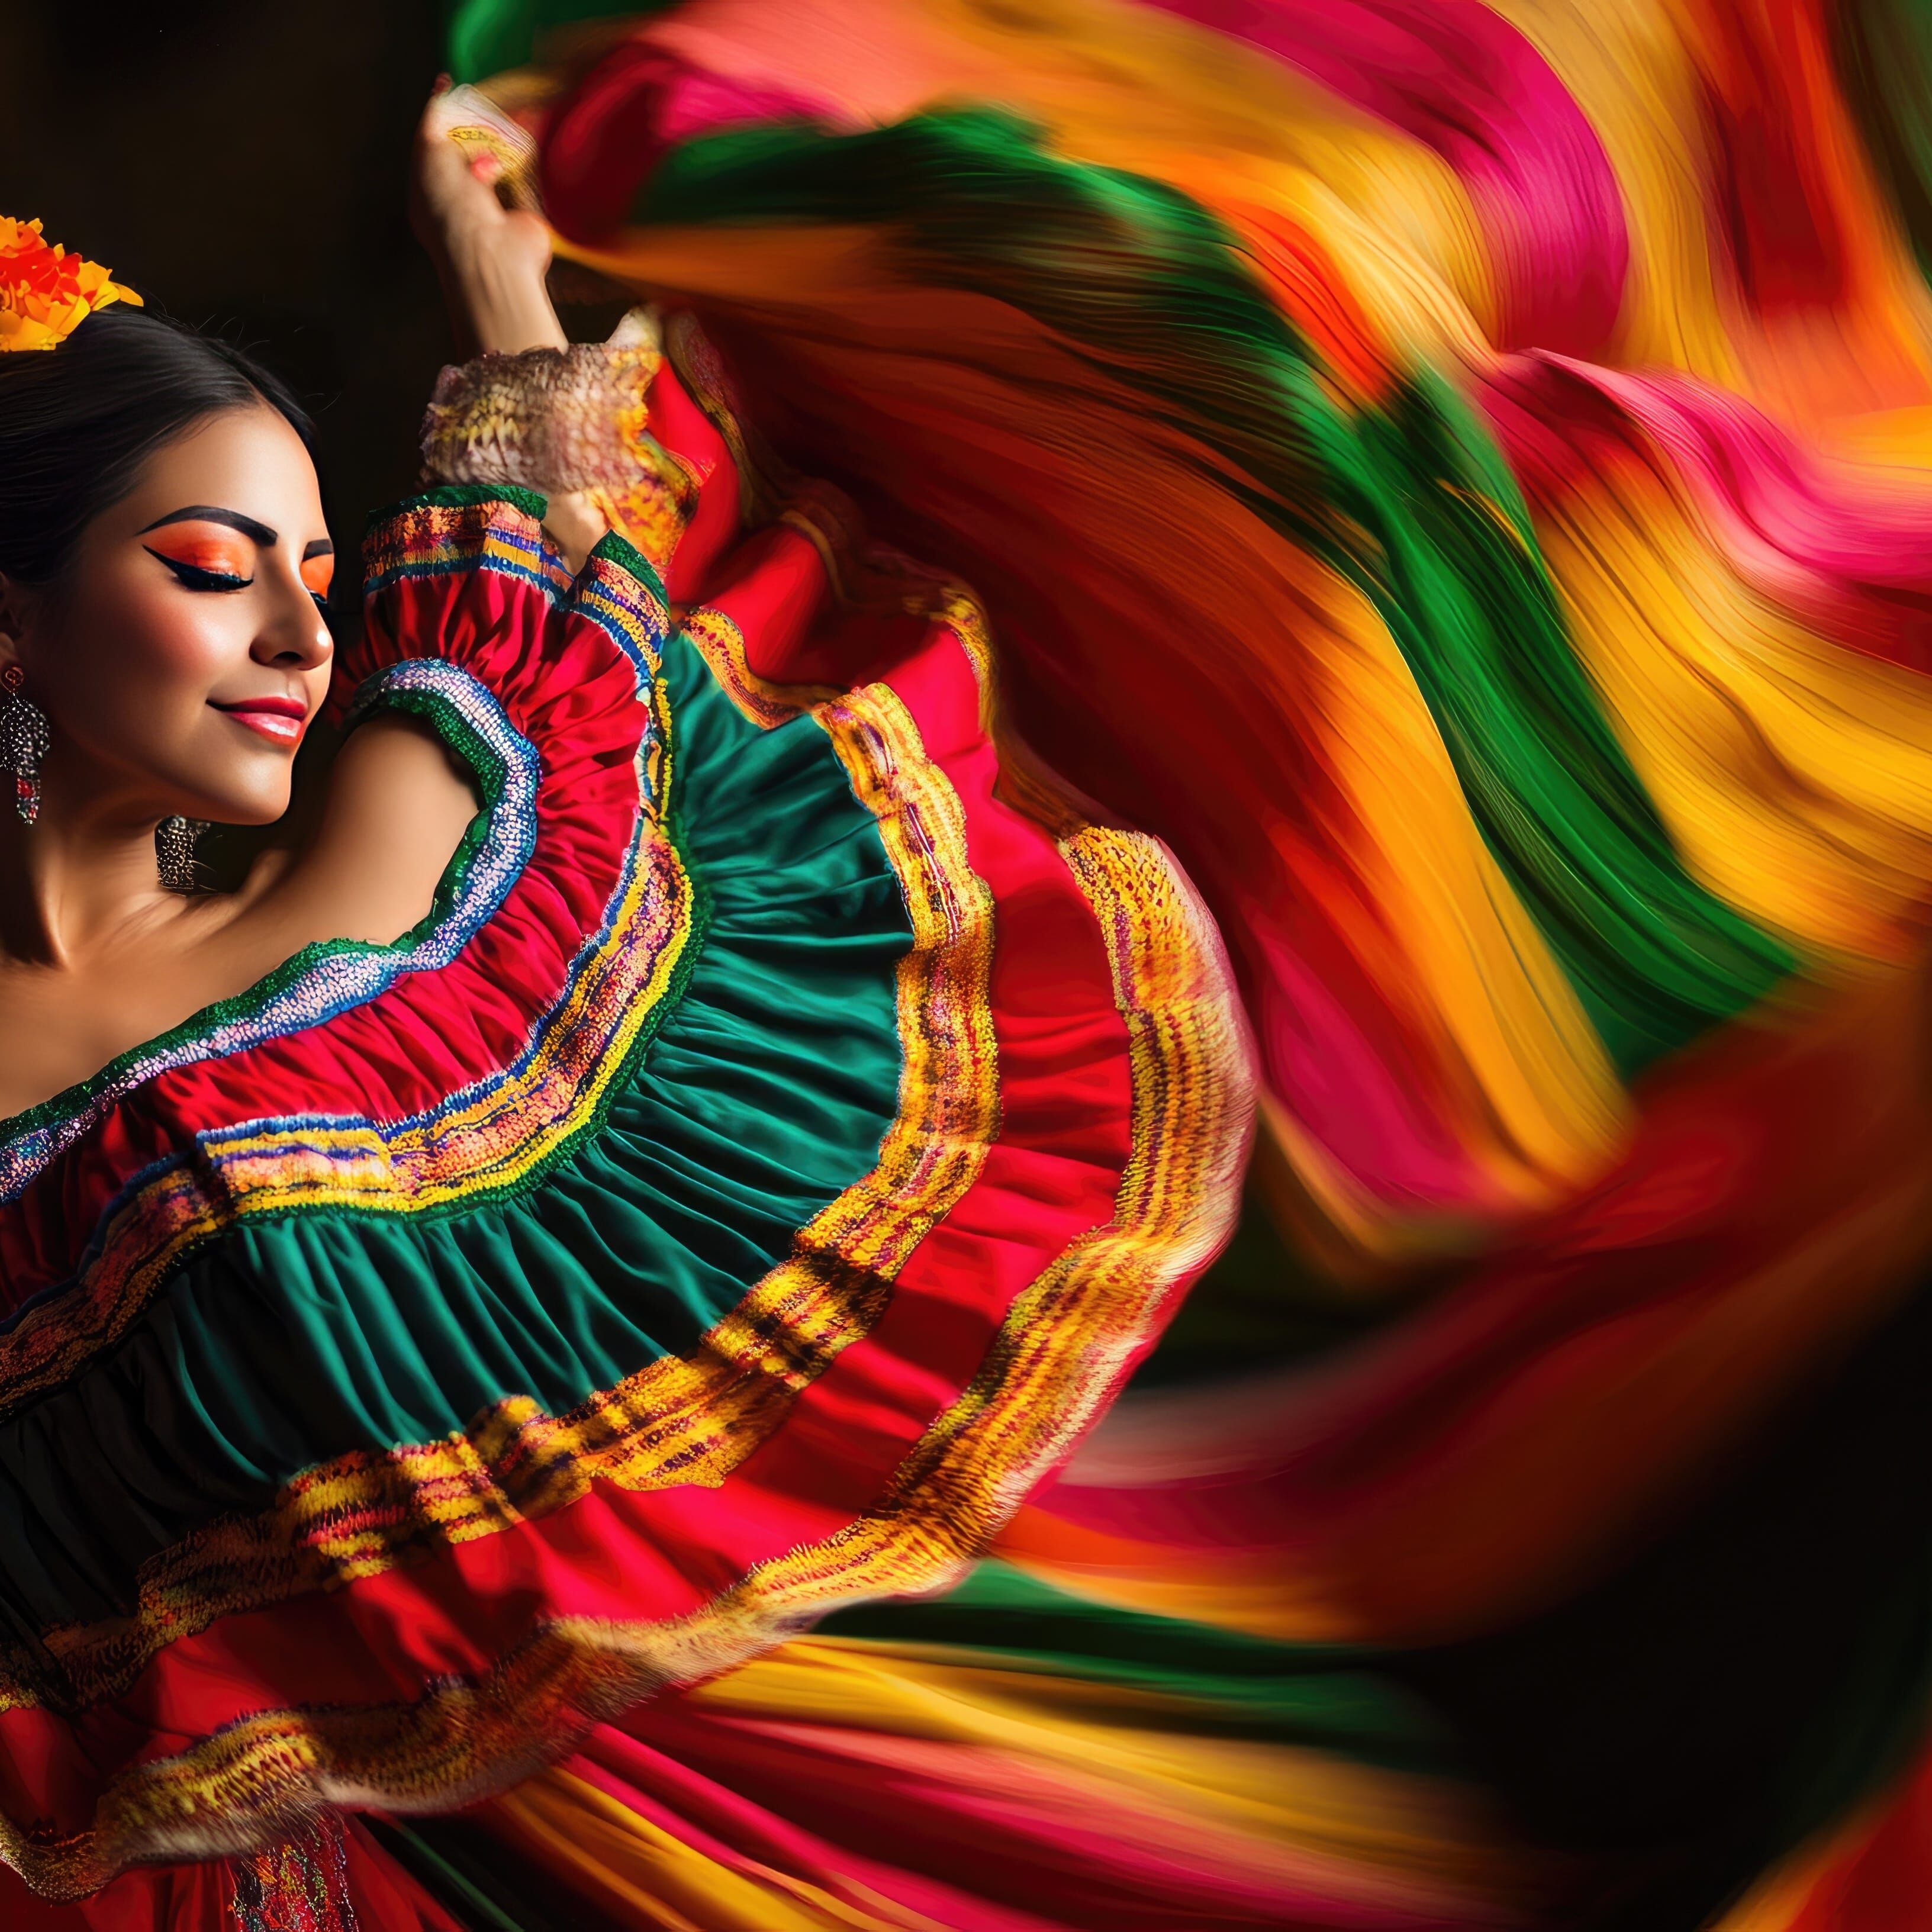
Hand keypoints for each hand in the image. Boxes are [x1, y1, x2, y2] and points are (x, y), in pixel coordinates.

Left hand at [409, 82, 565, 355]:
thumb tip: (440, 92)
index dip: (441, 114)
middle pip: (466, 150)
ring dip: (500, 145)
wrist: (492, 256)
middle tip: (486, 110)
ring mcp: (491, 210)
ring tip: (509, 127)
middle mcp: (458, 200)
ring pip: (495, 163)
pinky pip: (522, 180)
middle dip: (475, 129)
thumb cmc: (452, 209)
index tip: (451, 86)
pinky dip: (524, 163)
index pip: (433, 143)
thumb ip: (432, 123)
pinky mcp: (520, 216)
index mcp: (428, 189)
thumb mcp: (429, 156)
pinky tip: (528, 145)